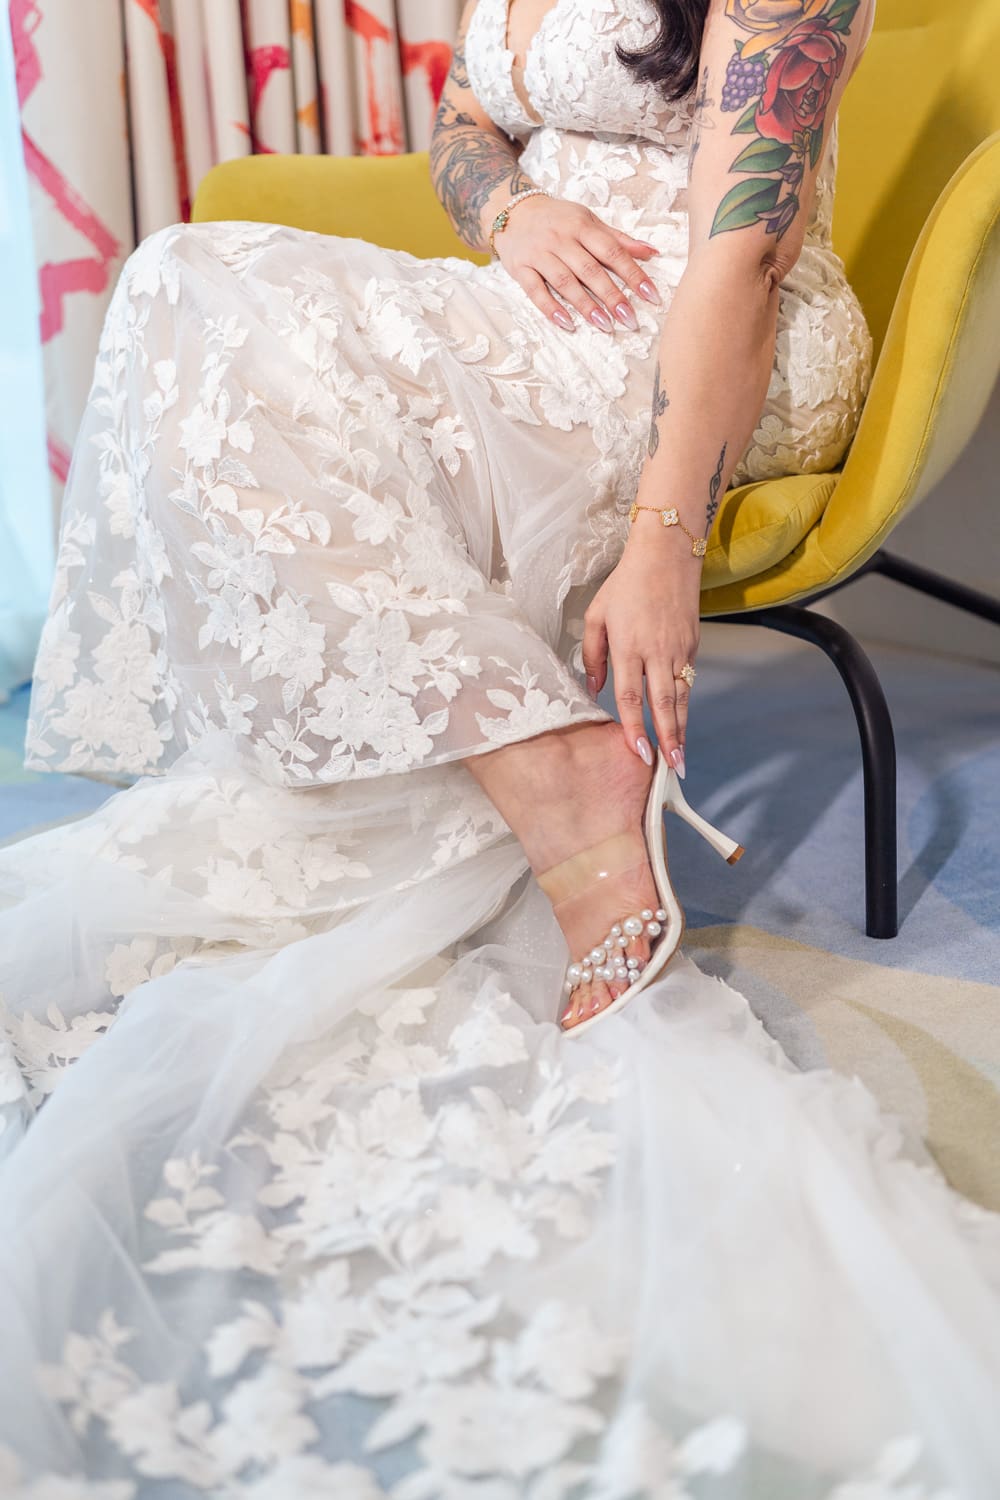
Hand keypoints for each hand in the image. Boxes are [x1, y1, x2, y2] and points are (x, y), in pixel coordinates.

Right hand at [492, 194, 661, 332]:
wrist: (511, 212)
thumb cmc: (557, 219)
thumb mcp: (588, 221)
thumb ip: (618, 239)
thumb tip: (651, 252)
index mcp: (581, 226)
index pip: (612, 251)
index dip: (633, 274)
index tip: (651, 295)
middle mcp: (561, 239)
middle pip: (590, 270)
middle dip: (612, 296)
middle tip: (630, 319)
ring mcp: (539, 254)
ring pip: (565, 282)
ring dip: (586, 305)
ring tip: (605, 325)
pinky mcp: (520, 268)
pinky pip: (536, 291)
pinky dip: (551, 309)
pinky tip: (568, 323)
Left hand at [582, 528, 700, 774]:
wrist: (666, 555)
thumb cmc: (626, 584)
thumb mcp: (597, 615)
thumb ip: (592, 655)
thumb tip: (592, 688)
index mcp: (628, 644)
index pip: (631, 696)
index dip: (635, 728)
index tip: (639, 754)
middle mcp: (656, 650)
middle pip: (662, 703)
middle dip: (667, 739)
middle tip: (670, 768)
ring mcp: (678, 649)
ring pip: (681, 696)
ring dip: (681, 729)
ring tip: (680, 757)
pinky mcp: (692, 645)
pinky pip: (687, 681)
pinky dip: (685, 705)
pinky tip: (681, 725)